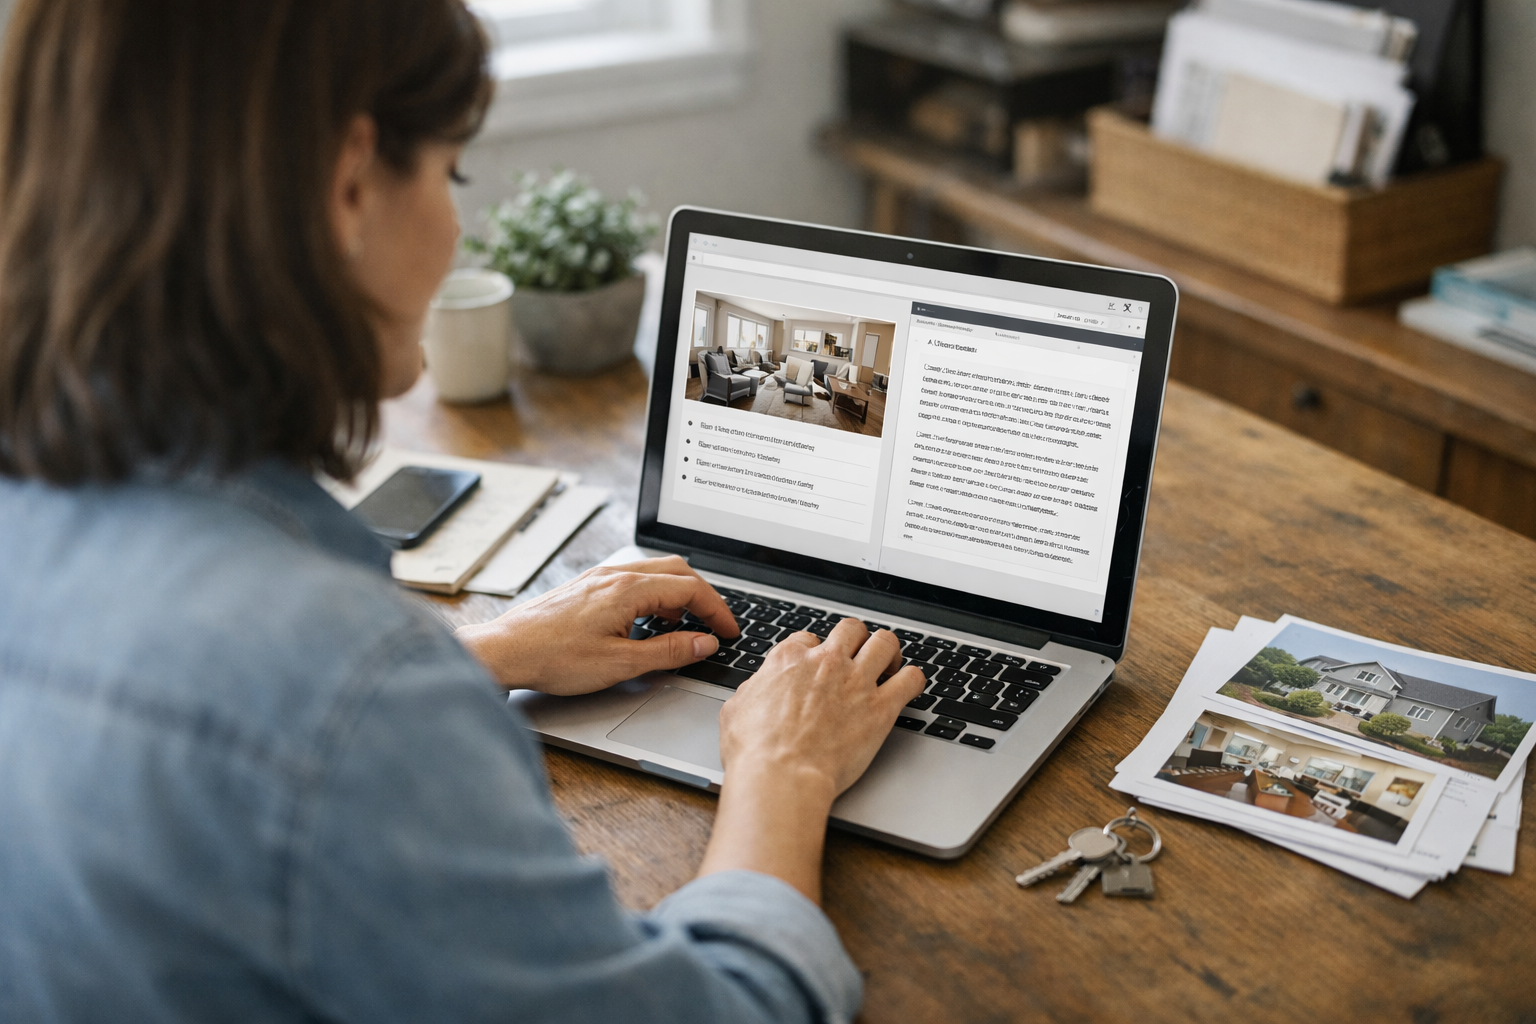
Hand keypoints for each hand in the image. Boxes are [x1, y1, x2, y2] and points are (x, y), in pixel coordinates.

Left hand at [454, 556, 739, 694]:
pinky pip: (633, 581)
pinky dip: (654, 597)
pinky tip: (648, 623)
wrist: (504, 651)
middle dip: (702, 597)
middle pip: (677, 571)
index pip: (690, 588)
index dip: (717, 610)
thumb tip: (704, 643)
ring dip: (677, 596)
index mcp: (628, 589)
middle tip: (715, 625)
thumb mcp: (620, 664)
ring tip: (684, 629)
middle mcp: (615, 574)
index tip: (730, 630)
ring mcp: (599, 577)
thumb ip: (668, 652)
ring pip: (654, 574)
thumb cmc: (553, 658)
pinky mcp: (587, 586)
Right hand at [699, 620, 925, 902]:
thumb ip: (754, 690)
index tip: (819, 666)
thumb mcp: (736, 710)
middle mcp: (827, 662)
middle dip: (856, 641)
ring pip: (886, 642)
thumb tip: (758, 688)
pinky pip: (912, 679)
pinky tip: (908, 687)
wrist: (781, 777)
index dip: (815, 651)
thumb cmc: (755, 752)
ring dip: (888, 652)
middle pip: (851, 629)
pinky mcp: (881, 708)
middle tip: (857, 658)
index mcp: (790, 660)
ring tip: (888, 667)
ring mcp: (857, 682)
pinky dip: (913, 680)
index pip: (810, 637)